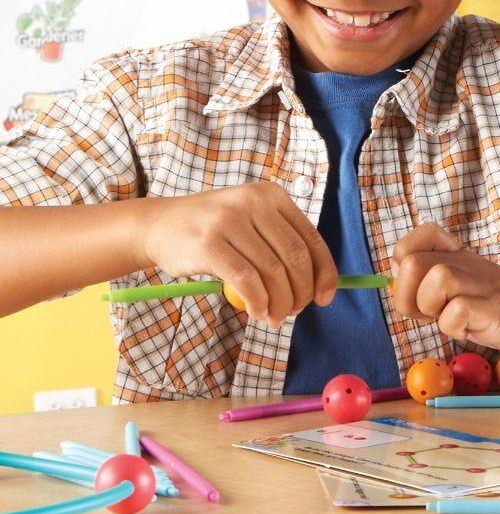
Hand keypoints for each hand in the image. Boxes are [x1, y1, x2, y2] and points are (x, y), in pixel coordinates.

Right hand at [138, 181, 337, 326]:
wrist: (159, 225)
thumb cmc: (214, 231)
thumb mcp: (252, 223)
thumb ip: (281, 244)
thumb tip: (319, 285)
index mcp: (272, 196)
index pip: (311, 239)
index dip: (324, 273)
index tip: (325, 298)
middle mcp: (253, 202)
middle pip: (295, 257)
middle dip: (301, 292)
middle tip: (295, 312)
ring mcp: (229, 220)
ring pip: (272, 271)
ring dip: (280, 302)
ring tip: (275, 317)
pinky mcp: (208, 243)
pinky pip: (245, 280)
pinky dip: (258, 301)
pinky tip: (257, 312)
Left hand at [389, 224, 499, 356]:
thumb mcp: (468, 289)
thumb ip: (435, 286)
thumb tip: (398, 287)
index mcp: (456, 257)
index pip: (410, 242)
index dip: (402, 267)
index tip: (419, 289)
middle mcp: (466, 265)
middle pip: (411, 262)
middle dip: (408, 296)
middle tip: (431, 313)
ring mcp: (483, 286)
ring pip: (435, 279)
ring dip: (433, 308)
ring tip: (454, 320)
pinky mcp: (497, 310)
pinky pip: (459, 312)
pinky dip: (456, 327)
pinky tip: (473, 330)